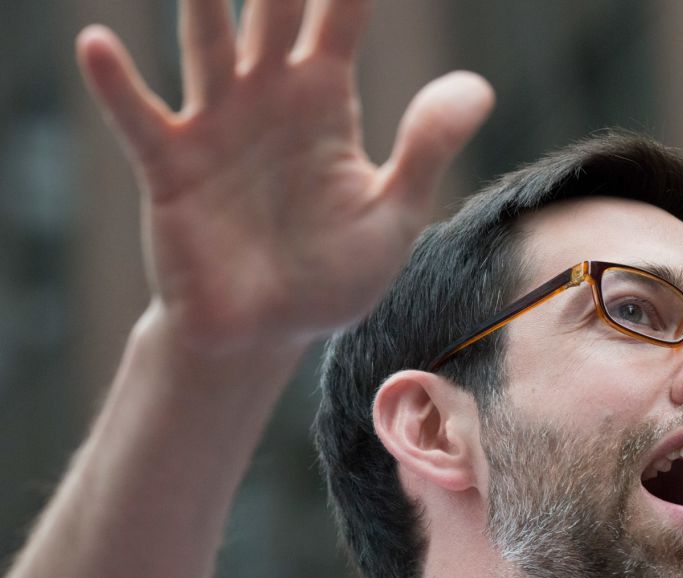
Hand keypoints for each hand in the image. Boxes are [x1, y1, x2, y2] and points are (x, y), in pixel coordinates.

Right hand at [76, 0, 493, 356]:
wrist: (267, 335)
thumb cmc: (330, 277)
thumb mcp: (392, 217)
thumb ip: (426, 150)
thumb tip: (479, 88)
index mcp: (324, 98)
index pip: (341, 14)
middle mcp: (267, 95)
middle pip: (271, 8)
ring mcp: (215, 126)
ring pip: (205, 43)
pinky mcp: (171, 169)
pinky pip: (140, 120)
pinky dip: (118, 86)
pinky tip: (98, 44)